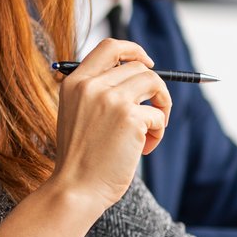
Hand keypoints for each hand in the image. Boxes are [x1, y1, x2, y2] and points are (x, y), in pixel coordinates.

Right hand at [50, 38, 172, 210]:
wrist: (75, 189)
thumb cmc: (80, 158)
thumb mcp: (77, 114)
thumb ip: (97, 92)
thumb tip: (138, 74)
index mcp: (75, 82)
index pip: (110, 47)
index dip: (134, 50)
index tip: (148, 62)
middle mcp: (91, 85)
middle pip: (139, 66)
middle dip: (154, 89)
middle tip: (153, 114)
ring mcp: (111, 99)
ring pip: (154, 83)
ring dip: (161, 107)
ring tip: (151, 132)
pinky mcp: (130, 117)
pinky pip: (159, 114)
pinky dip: (158, 132)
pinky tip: (143, 149)